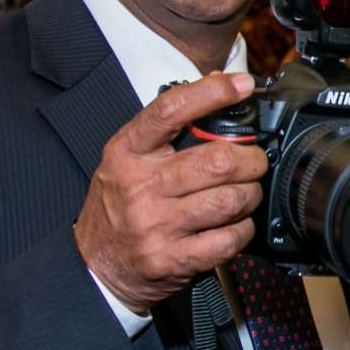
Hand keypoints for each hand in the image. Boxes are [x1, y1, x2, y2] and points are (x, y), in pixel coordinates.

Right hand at [74, 74, 269, 312]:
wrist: (95, 265)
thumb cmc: (119, 205)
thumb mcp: (128, 160)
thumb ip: (168, 129)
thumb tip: (219, 84)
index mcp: (127, 152)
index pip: (170, 110)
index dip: (211, 93)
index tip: (241, 85)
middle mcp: (139, 186)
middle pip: (216, 161)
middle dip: (250, 160)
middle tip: (254, 163)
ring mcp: (155, 226)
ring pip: (229, 200)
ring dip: (250, 195)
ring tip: (246, 194)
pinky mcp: (171, 260)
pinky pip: (228, 240)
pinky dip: (243, 230)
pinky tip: (236, 225)